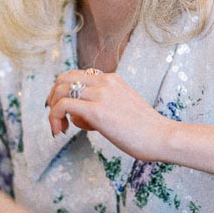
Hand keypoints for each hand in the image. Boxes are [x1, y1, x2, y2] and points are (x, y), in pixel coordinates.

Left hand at [46, 68, 173, 161]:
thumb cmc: (145, 129)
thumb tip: (83, 115)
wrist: (161, 136)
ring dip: (52, 110)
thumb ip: (105, 104)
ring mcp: (100, 94)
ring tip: (59, 128)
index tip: (65, 112)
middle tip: (56, 118)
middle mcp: (104, 81)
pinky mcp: (96, 111)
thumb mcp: (124, 106)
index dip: (64, 92)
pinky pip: (62, 106)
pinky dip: (54, 118)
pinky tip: (60, 132)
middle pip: (63, 78)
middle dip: (53, 97)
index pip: (76, 76)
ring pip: (59, 91)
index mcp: (112, 79)